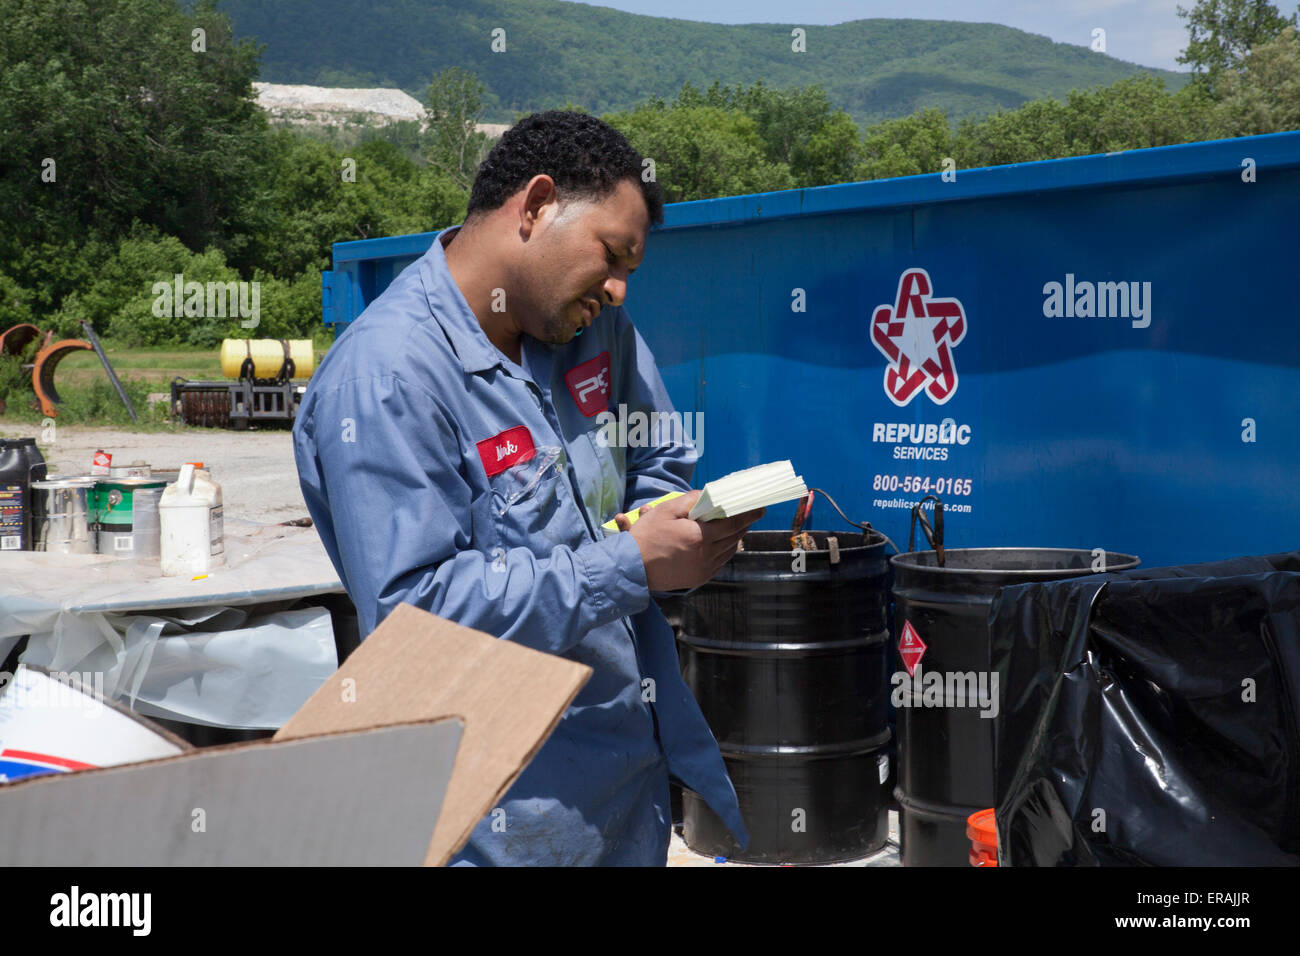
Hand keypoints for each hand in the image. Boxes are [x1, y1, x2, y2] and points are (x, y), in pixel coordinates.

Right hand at [615, 490, 764, 591]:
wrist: (632, 568)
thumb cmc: (646, 537)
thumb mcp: (665, 511)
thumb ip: (689, 501)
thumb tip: (707, 496)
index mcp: (699, 536)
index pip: (732, 524)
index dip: (747, 515)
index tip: (759, 509)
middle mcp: (706, 555)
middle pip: (733, 538)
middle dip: (743, 525)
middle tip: (750, 515)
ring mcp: (703, 569)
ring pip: (728, 551)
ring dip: (735, 538)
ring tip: (737, 528)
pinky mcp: (698, 578)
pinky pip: (719, 563)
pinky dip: (724, 552)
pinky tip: (723, 544)